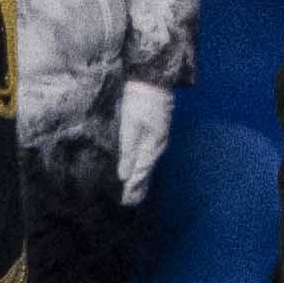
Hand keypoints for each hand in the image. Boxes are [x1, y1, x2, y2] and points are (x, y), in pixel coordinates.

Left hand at [113, 78, 174, 200]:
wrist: (153, 79)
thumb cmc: (139, 101)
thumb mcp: (130, 125)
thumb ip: (128, 151)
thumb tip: (124, 175)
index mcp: (152, 146)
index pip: (141, 172)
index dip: (134, 188)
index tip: (127, 201)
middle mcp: (158, 146)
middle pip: (147, 172)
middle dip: (139, 187)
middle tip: (130, 203)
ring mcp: (159, 140)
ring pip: (149, 165)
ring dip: (142, 179)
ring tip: (135, 191)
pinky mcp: (157, 133)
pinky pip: (149, 156)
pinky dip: (144, 167)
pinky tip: (140, 169)